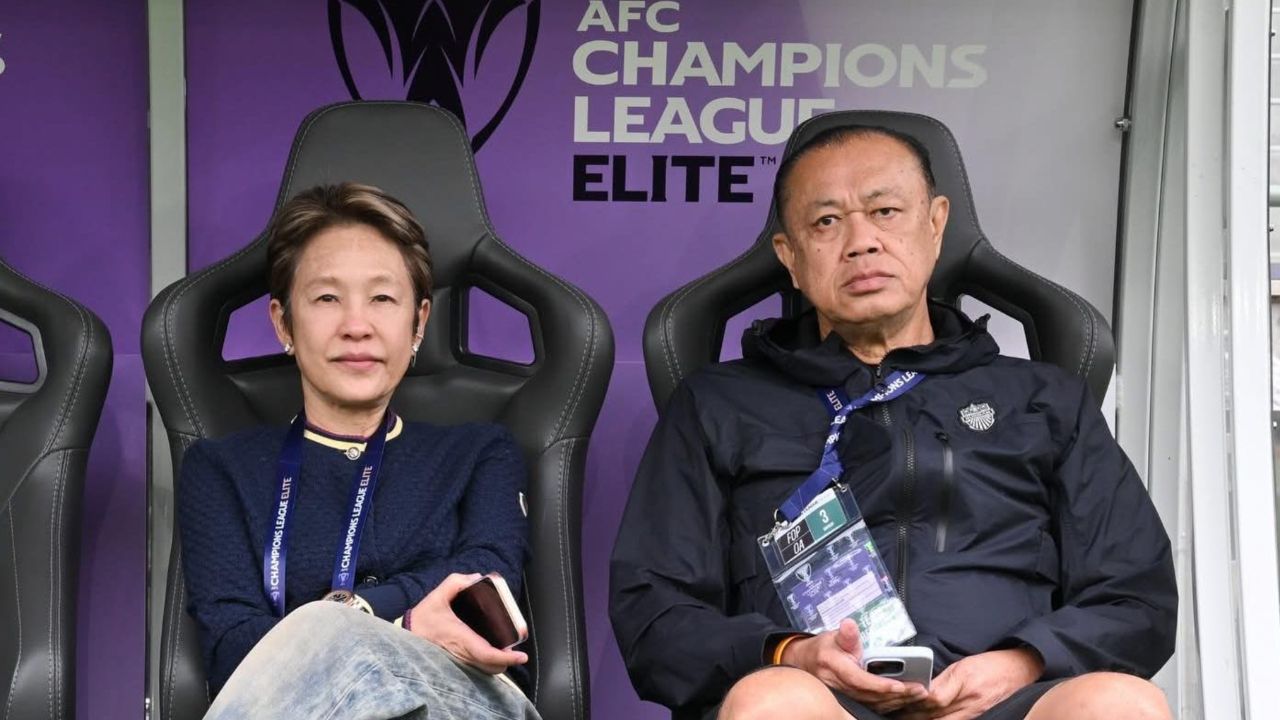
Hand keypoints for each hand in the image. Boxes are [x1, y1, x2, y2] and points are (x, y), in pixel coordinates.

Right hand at [407, 573, 528, 673]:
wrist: (404, 635)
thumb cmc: (422, 619)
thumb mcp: (436, 596)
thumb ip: (455, 583)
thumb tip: (476, 577)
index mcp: (460, 638)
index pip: (487, 654)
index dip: (507, 658)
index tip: (522, 656)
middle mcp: (462, 654)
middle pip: (492, 668)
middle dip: (506, 662)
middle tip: (514, 650)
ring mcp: (458, 662)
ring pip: (485, 671)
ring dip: (497, 664)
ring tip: (504, 652)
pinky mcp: (455, 665)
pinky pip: (476, 669)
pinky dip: (486, 664)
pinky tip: (489, 653)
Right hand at [781, 619, 928, 713]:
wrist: (806, 663)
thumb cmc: (823, 649)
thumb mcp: (833, 637)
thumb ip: (846, 635)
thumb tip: (849, 624)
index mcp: (835, 667)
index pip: (860, 680)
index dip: (881, 684)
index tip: (901, 685)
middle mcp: (839, 686)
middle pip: (872, 696)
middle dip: (898, 694)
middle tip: (920, 689)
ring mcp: (845, 697)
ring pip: (874, 704)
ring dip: (898, 701)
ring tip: (918, 694)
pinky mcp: (851, 702)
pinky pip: (873, 706)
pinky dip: (890, 704)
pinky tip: (905, 699)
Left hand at [897, 648, 1042, 719]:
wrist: (1019, 671)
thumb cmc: (990, 665)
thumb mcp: (962, 665)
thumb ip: (942, 679)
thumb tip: (920, 689)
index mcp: (962, 681)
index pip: (933, 698)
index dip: (915, 700)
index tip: (899, 699)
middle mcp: (968, 700)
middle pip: (933, 714)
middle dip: (912, 714)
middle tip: (893, 712)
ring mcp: (973, 713)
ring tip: (905, 718)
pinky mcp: (977, 718)